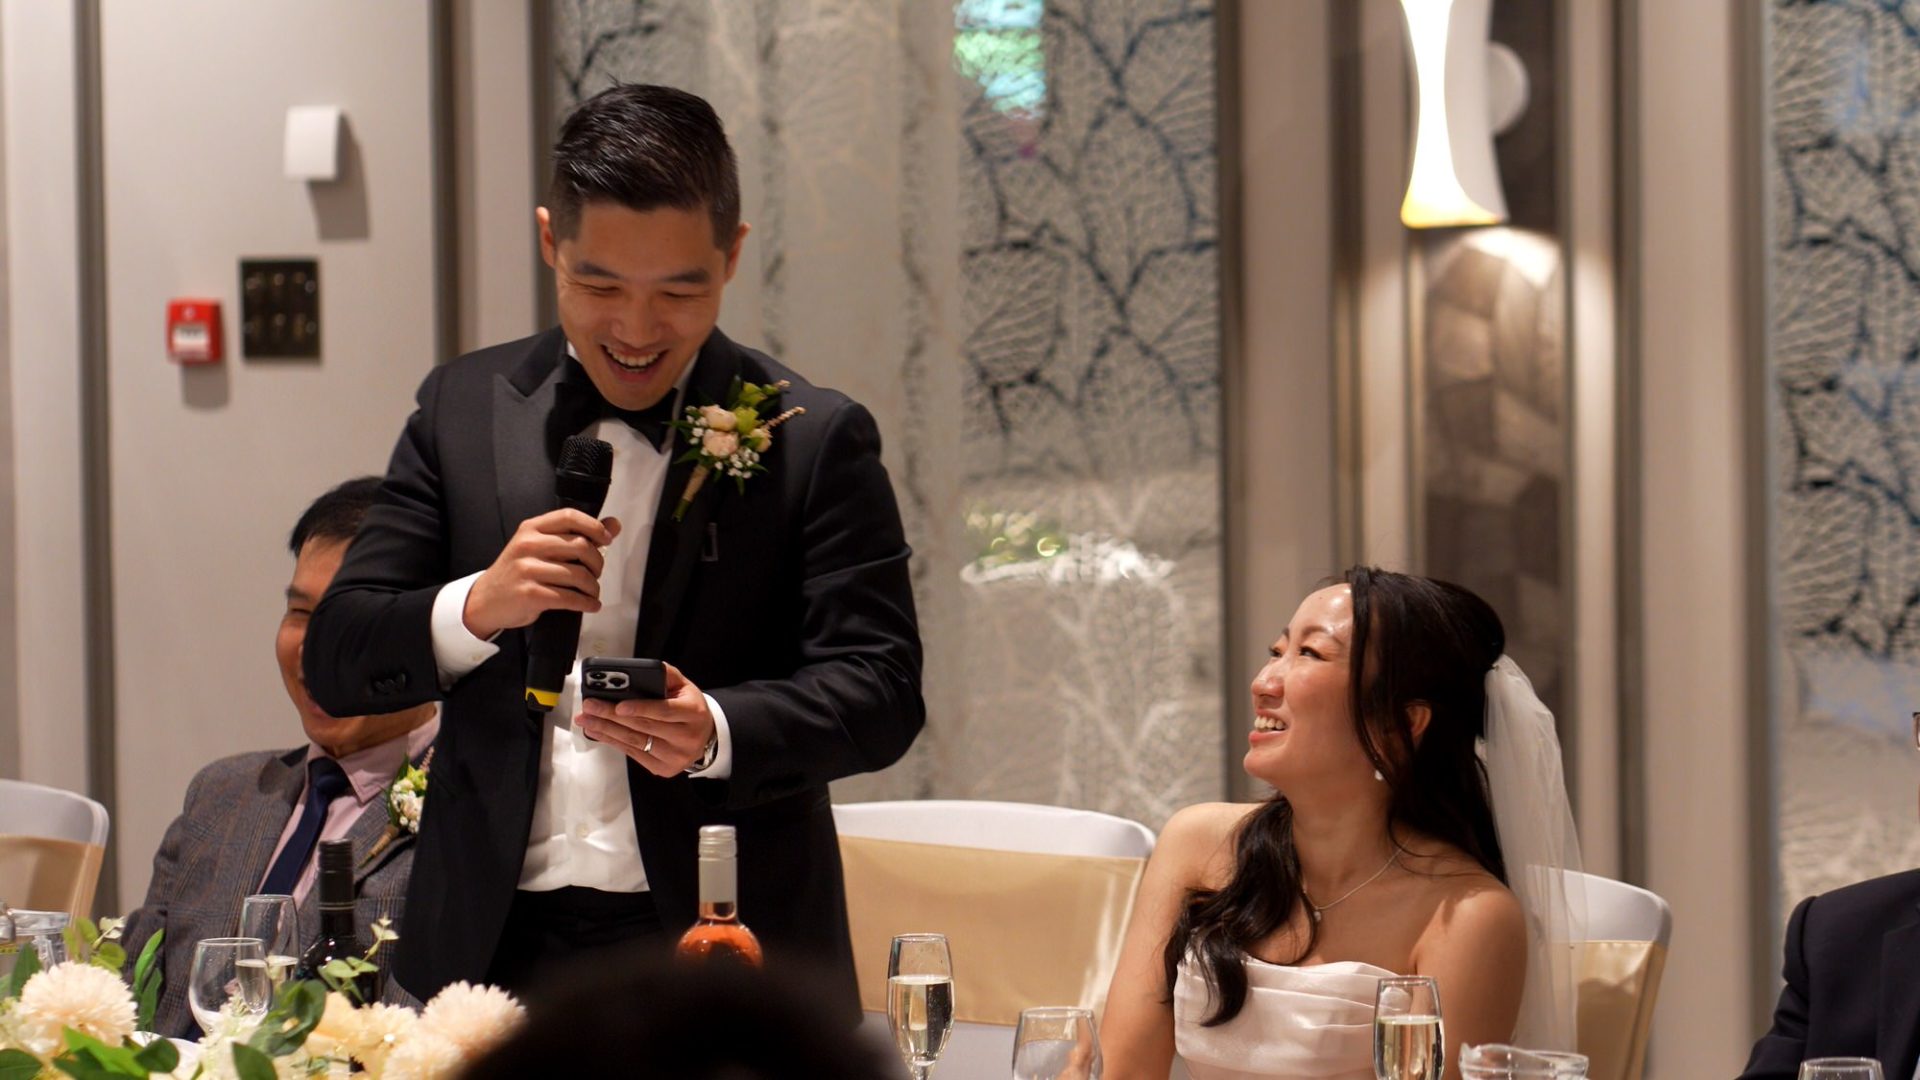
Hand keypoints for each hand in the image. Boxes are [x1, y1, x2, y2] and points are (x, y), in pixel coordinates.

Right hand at [463, 509, 620, 639]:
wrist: (485, 600)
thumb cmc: (518, 572)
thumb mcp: (539, 546)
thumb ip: (575, 534)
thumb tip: (613, 524)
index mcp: (531, 529)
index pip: (570, 516)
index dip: (594, 526)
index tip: (606, 539)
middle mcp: (528, 545)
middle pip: (580, 546)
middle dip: (597, 563)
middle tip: (596, 573)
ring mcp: (527, 570)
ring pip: (578, 574)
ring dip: (593, 587)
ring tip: (592, 592)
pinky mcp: (530, 594)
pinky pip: (570, 598)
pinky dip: (586, 603)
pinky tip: (590, 604)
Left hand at [576, 663, 715, 775]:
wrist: (704, 736)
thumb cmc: (689, 708)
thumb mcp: (684, 686)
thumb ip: (664, 675)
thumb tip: (637, 671)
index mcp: (693, 713)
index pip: (664, 711)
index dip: (640, 708)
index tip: (618, 706)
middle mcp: (686, 737)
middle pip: (643, 727)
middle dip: (611, 715)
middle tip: (590, 706)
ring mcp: (674, 756)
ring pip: (634, 742)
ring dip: (606, 730)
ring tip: (587, 719)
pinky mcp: (662, 768)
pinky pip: (632, 753)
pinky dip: (612, 741)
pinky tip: (598, 731)